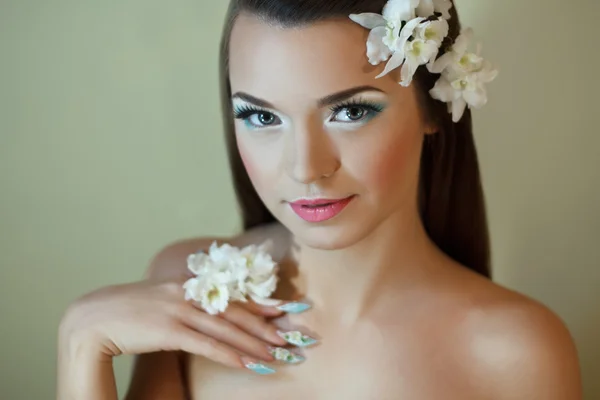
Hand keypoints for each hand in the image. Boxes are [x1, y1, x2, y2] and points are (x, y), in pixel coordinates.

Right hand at [59, 276, 293, 368]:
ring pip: (227, 329)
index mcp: (188, 284)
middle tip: (291, 338)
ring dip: (255, 344)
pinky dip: (230, 354)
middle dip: (266, 327)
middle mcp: (188, 293)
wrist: (91, 318)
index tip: (285, 310)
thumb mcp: (161, 301)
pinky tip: (248, 363)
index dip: (261, 304)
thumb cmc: (128, 313)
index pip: (233, 295)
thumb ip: (186, 302)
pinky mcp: (168, 329)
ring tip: (278, 355)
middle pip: (236, 312)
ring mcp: (178, 309)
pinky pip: (206, 345)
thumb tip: (209, 314)